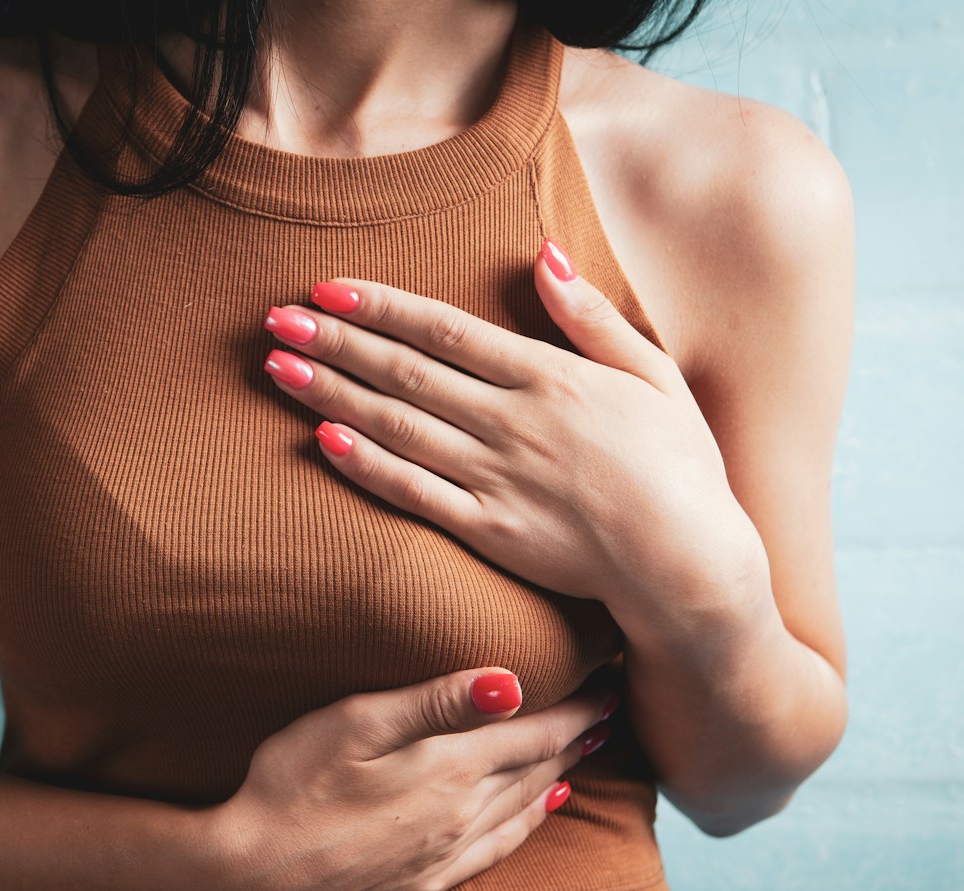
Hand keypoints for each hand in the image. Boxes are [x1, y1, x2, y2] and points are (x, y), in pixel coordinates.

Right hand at [206, 665, 615, 890]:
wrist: (256, 868)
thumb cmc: (294, 780)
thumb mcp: (357, 722)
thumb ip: (437, 701)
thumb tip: (513, 681)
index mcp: (450, 766)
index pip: (534, 732)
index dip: (576, 709)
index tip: (607, 685)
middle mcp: (462, 813)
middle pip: (535, 768)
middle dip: (576, 737)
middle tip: (607, 710)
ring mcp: (445, 852)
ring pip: (523, 806)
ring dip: (557, 775)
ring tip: (584, 752)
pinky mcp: (425, 879)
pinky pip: (498, 849)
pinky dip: (528, 824)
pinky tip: (538, 812)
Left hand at [259, 241, 765, 627]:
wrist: (688, 564)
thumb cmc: (680, 467)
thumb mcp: (653, 374)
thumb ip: (591, 317)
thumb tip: (545, 252)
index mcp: (549, 377)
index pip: (445, 330)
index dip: (380, 307)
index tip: (326, 288)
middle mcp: (513, 421)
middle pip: (405, 372)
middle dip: (334, 342)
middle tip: (275, 318)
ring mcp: (496, 477)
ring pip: (397, 426)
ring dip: (333, 393)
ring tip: (277, 367)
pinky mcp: (488, 531)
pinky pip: (414, 493)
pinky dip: (367, 465)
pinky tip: (322, 440)